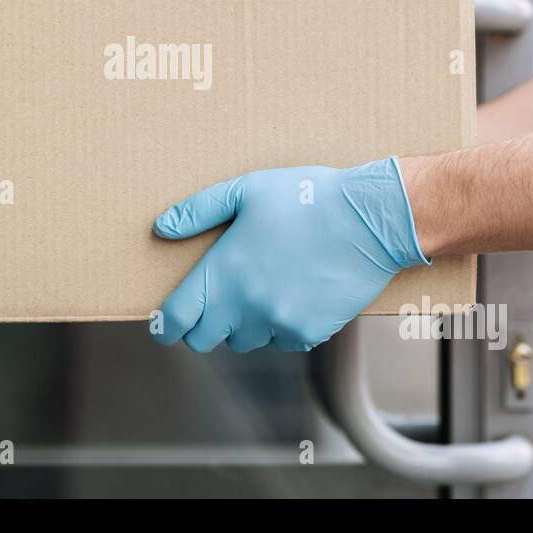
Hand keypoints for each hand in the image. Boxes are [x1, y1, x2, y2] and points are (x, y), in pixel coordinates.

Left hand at [151, 157, 428, 352]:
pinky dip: (281, 327)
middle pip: (206, 340)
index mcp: (224, 272)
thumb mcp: (246, 190)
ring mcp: (278, 323)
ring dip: (245, 325)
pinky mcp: (309, 332)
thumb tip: (162, 228)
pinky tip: (293, 294)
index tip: (166, 324)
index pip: (178, 320)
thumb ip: (199, 211)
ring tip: (260, 290)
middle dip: (205, 325)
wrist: (369, 219)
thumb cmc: (306, 197)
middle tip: (215, 303)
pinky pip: (283, 341)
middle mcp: (246, 306)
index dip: (166, 325)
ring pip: (246, 341)